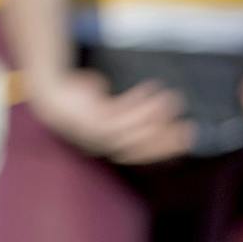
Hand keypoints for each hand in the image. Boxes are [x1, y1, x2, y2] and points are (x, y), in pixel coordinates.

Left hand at [29, 69, 192, 164]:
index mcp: (110, 146)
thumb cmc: (84, 103)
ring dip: (155, 114)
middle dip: (167, 139)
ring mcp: (97, 132)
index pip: (143, 154)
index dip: (165, 149)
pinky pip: (121, 111)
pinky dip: (139, 101)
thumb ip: (132, 115)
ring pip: (133, 128)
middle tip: (189, 128)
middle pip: (141, 146)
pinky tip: (151, 87)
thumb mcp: (109, 112)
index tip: (187, 139)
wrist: (53, 94)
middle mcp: (105, 144)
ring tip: (173, 98)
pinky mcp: (92, 116)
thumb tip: (160, 117)